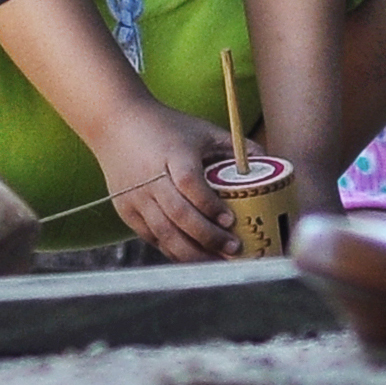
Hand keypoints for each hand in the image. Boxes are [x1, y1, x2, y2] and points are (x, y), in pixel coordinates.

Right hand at [91, 98, 236, 261]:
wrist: (114, 122)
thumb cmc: (165, 126)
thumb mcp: (201, 130)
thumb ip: (234, 146)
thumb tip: (271, 162)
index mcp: (171, 154)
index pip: (189, 184)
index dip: (209, 204)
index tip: (230, 218)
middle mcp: (150, 178)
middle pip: (178, 215)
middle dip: (208, 237)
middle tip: (234, 248)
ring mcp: (135, 197)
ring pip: (165, 233)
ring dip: (193, 253)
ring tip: (219, 262)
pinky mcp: (126, 210)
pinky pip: (153, 237)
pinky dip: (174, 250)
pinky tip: (196, 256)